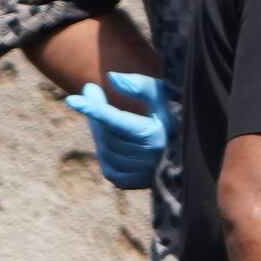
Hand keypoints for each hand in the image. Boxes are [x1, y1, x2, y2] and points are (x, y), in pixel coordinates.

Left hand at [63, 69, 166, 187]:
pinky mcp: (131, 183)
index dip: (94, 109)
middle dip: (96, 112)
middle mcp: (148, 158)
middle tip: (91, 90)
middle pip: (107, 134)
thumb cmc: (175, 115)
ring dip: (100, 130)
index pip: (116, 121)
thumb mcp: (163, 96)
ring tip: (105, 114)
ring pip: (105, 149)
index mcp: (156, 135)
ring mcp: (138, 174)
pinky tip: (113, 137)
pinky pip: (107, 165)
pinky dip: (106, 149)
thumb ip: (139, 85)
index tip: (71, 99)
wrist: (190, 150)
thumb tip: (111, 77)